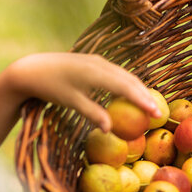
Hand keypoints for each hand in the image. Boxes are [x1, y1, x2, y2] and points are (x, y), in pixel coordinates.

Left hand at [4, 52, 160, 131]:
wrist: (32, 69)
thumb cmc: (50, 88)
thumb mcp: (71, 102)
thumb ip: (92, 114)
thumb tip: (110, 131)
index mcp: (95, 73)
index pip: (126, 88)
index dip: (143, 101)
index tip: (155, 114)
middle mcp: (100, 64)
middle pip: (130, 80)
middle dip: (146, 96)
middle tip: (159, 113)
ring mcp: (98, 61)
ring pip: (125, 75)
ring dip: (138, 90)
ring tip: (150, 105)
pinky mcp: (95, 62)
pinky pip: (117, 74)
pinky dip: (128, 85)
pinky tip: (132, 95)